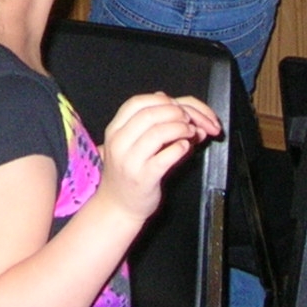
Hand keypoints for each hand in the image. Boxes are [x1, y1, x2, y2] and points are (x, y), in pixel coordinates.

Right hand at [96, 92, 220, 221]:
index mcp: (115, 129)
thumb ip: (152, 122)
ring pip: (157, 133)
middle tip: (190, 119)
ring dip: (180, 128)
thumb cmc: (129, 171)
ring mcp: (130, 161)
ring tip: (191, 132)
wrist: (118, 206)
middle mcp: (119, 142)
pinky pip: (165, 158)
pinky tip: (185, 147)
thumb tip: (174, 103)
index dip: (162, 100)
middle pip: (150, 114)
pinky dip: (179, 148)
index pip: (137, 102)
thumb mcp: (132, 142)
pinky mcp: (143, 178)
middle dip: (176, 113)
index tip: (178, 106)